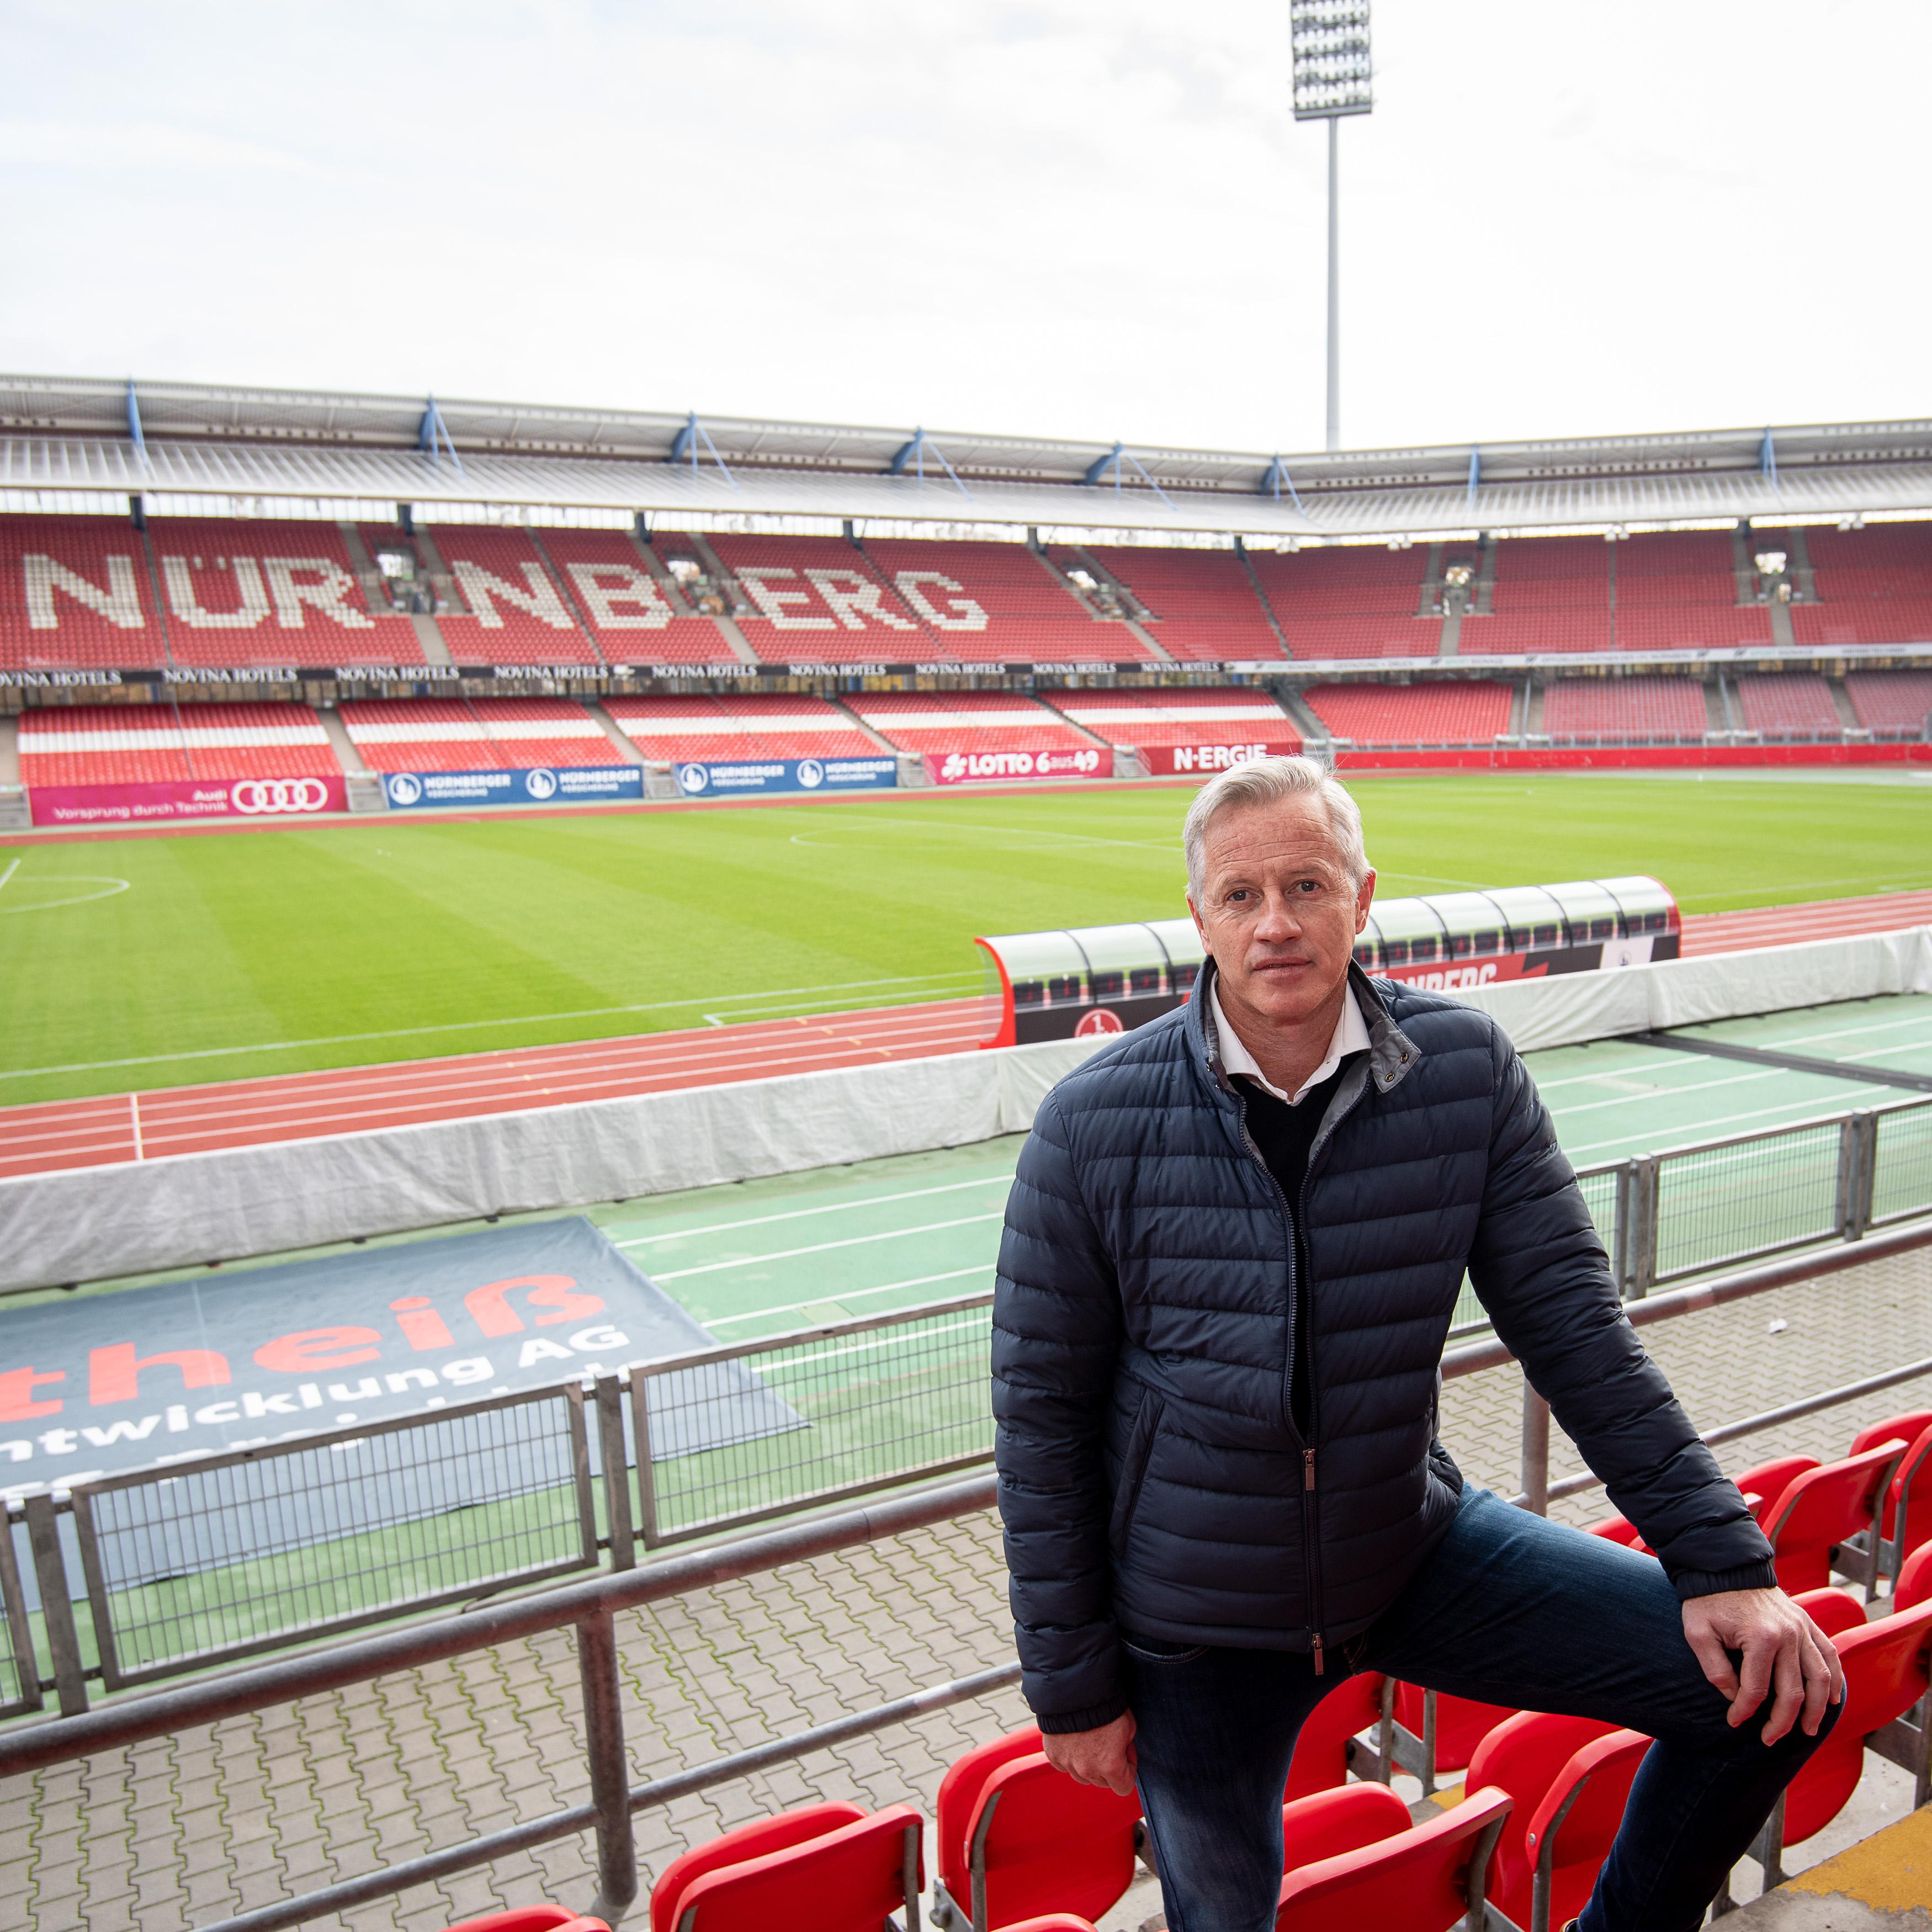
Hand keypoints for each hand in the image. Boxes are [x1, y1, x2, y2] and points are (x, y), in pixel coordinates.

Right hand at [1041, 1711, 1137, 1795]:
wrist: (1074, 1689)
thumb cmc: (1104, 1705)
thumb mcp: (1129, 1726)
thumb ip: (1127, 1747)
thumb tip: (1122, 1752)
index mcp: (1110, 1766)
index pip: (1124, 1787)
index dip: (1129, 1770)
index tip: (1125, 1754)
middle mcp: (1088, 1770)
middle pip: (1103, 1782)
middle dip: (1109, 1767)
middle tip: (1108, 1743)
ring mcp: (1068, 1763)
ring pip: (1082, 1776)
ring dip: (1088, 1764)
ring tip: (1089, 1740)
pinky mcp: (1053, 1755)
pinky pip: (1064, 1765)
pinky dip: (1069, 1757)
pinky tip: (1074, 1740)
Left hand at [1681, 1587, 1843, 1744]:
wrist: (1724, 1566)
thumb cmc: (1707, 1600)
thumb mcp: (1697, 1632)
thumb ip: (1715, 1669)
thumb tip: (1734, 1698)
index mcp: (1760, 1637)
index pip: (1757, 1690)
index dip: (1745, 1711)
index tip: (1733, 1722)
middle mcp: (1789, 1635)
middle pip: (1793, 1692)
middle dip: (1781, 1722)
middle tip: (1769, 1740)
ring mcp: (1802, 1628)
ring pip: (1821, 1680)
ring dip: (1817, 1710)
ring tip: (1808, 1731)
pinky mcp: (1807, 1622)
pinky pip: (1829, 1655)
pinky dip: (1835, 1680)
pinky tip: (1833, 1701)